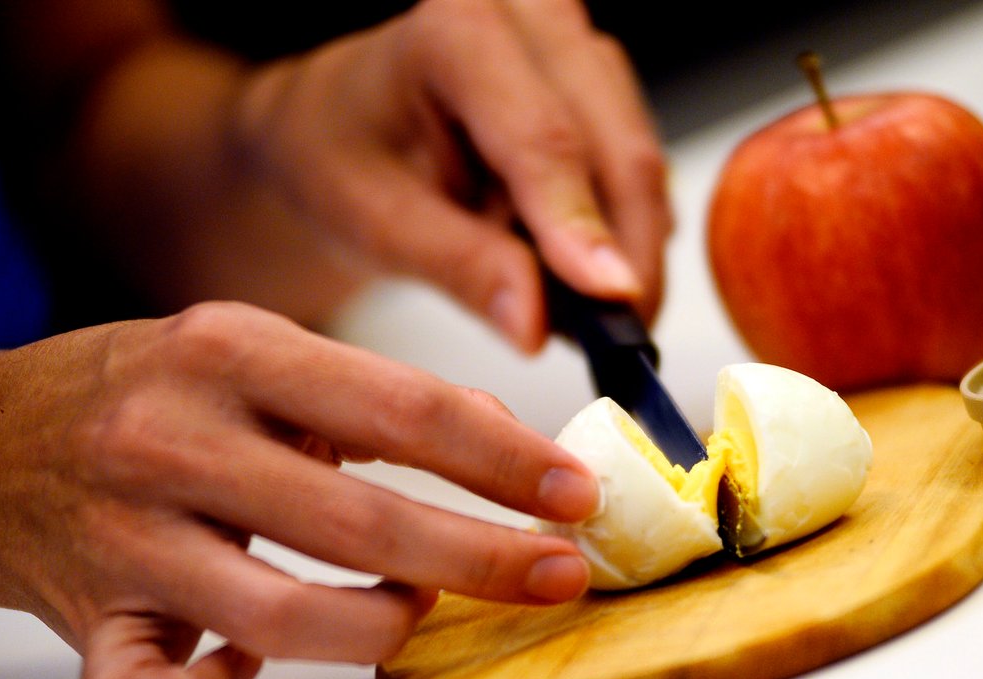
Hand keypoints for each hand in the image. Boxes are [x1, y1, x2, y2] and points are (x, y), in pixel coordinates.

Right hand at [0, 303, 599, 678]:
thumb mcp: (252, 354)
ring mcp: (129, 540)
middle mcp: (177, 442)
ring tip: (419, 614)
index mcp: (231, 354)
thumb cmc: (146, 396)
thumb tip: (504, 442)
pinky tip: (244, 677)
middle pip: (359, 522)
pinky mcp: (89, 624)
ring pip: (279, 615)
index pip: (400, 408)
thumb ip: (369, 395)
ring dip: (377, 628)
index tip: (577, 494)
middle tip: (558, 575)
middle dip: (480, 558)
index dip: (504, 461)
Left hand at [231, 0, 672, 349]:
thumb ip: (458, 266)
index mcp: (457, 26)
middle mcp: (533, 15)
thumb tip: (535, 322)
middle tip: (614, 341)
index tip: (612, 296)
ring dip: (622, 250)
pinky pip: (642, 174)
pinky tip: (576, 272)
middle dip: (624, 253)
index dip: (580, 223)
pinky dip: (619, 236)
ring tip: (571, 312)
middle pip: (615, 147)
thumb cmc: (341, 158)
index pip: (540, 138)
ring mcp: (577, 47)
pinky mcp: (604, 87)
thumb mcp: (374, 222)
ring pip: (642, 163)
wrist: (339, 128)